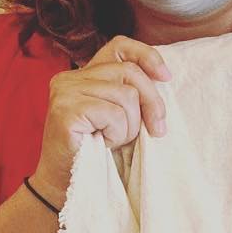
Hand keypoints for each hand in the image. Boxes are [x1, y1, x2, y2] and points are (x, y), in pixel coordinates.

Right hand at [33, 37, 171, 201]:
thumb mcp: (120, 117)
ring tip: (114, 141)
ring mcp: (64, 92)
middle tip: (156, 131)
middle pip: (129, 73)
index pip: (119, 47)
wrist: (65, 185)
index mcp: (82, 75)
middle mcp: (69, 78)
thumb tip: (164, 78)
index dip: (147, 56)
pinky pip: (112, 113)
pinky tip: (103, 144)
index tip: (167, 77)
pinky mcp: (65, 111)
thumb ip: (131, 94)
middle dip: (152, 103)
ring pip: (125, 95)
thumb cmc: (97, 153)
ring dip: (130, 126)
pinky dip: (116, 134)